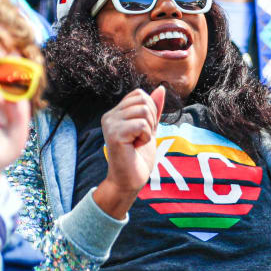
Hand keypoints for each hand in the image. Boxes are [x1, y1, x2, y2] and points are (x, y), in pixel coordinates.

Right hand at [92, 86, 165, 219]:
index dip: (150, 110)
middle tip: (141, 138)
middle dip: (151, 120)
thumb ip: (154, 110)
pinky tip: (135, 147)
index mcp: (115, 113)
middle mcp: (109, 116)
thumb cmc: (138, 158)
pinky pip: (141, 125)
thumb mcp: (150, 129)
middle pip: (143, 100)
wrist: (129, 181)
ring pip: (144, 111)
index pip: (139, 94)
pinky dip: (145, 137)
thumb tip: (161, 88)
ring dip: (148, 130)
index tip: (143, 130)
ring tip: (137, 143)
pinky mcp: (114, 135)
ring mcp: (110, 124)